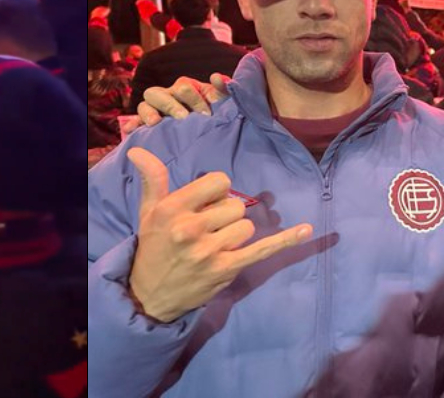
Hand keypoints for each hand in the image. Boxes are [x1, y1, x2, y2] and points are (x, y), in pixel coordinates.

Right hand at [127, 148, 311, 321]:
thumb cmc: (154, 247)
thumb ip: (153, 178)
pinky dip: (285, 241)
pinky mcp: (226, 270)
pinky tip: (306, 230)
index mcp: (174, 208)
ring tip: (216, 244)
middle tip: (207, 228)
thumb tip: (137, 149)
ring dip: (236, 233)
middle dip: (225, 214)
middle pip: (235, 205)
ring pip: (246, 227)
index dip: (217, 191)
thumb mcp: (148, 211)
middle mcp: (192, 228)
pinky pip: (261, 250)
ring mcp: (210, 251)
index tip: (206, 203)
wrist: (150, 295)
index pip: (219, 181)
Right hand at [128, 74, 231, 132]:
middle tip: (183, 117)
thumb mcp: (219, 100)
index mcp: (182, 87)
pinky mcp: (146, 125)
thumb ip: (223, 88)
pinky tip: (132, 130)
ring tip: (156, 123)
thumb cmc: (211, 110)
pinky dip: (132, 125)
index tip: (207, 115)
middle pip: (157, 93)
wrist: (206, 128)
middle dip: (170, 105)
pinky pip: (135, 122)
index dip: (194, 99)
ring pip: (143, 105)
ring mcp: (154, 110)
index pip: (183, 87)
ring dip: (148, 113)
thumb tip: (217, 77)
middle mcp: (165, 95)